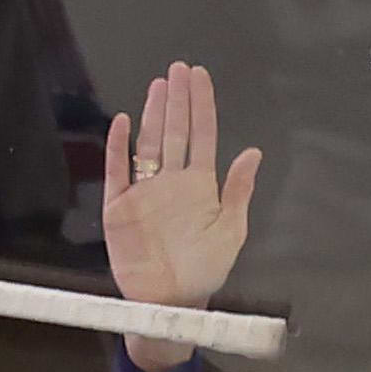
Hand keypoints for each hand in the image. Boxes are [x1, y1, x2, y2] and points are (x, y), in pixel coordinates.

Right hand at [97, 59, 259, 370]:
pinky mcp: (119, 209)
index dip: (201, 105)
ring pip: (148, 145)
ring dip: (153, 114)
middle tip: (178, 68)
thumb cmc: (204, 271)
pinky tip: (124, 123)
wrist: (172, 303)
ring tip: (159, 85)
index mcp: (200, 185)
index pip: (201, 135)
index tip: (200, 76)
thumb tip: (253, 152)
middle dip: (177, 99)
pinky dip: (119, 148)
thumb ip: (239, 190)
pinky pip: (117, 172)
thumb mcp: (231, 230)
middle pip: (174, 131)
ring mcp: (144, 193)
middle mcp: (171, 182)